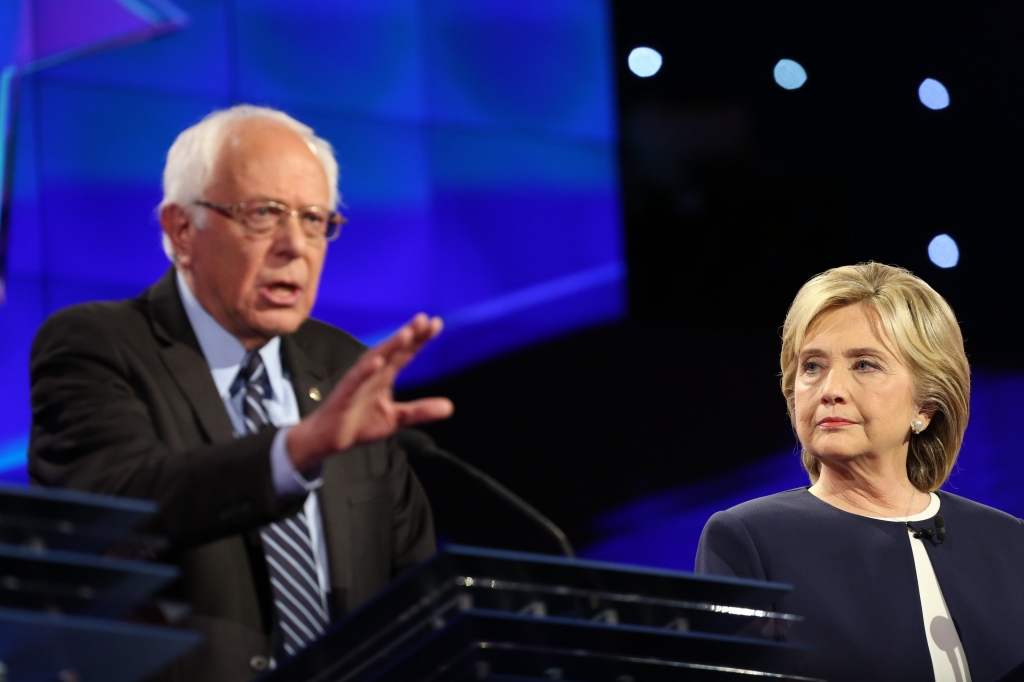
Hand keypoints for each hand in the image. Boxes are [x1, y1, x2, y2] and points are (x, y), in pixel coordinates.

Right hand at [286, 313, 453, 469]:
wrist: (329, 439)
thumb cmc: (359, 424)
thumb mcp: (397, 419)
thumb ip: (421, 411)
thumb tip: (450, 407)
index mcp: (384, 376)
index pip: (405, 354)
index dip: (420, 339)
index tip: (436, 324)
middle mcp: (372, 374)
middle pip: (393, 350)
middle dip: (409, 334)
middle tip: (425, 320)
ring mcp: (357, 382)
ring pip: (375, 359)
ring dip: (390, 346)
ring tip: (406, 334)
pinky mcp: (344, 395)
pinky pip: (355, 380)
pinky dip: (365, 371)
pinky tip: (377, 362)